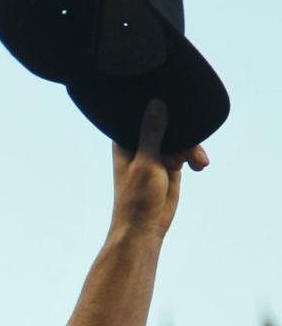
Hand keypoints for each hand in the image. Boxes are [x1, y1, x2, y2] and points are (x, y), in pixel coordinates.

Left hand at [110, 99, 209, 240]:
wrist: (145, 227)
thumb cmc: (137, 198)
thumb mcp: (146, 162)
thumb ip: (152, 133)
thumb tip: (157, 103)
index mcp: (125, 141)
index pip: (140, 113)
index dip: (156, 104)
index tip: (174, 98)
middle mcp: (140, 144)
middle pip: (165, 122)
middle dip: (182, 128)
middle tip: (190, 143)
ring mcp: (156, 153)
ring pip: (179, 136)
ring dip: (191, 146)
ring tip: (198, 162)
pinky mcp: (170, 163)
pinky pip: (186, 150)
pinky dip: (194, 156)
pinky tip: (200, 165)